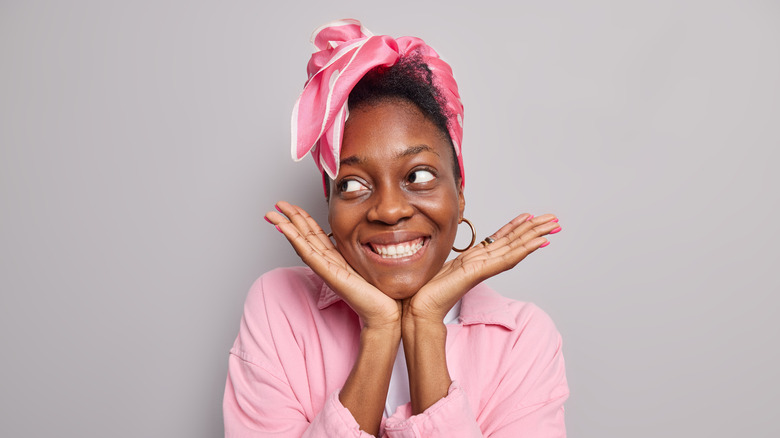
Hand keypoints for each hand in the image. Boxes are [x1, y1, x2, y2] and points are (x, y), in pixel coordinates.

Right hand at [265, 201, 400, 329]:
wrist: (385, 313)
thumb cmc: (381, 294)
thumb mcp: (370, 265)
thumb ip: (365, 252)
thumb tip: (375, 236)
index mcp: (337, 260)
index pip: (316, 235)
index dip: (303, 220)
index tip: (292, 206)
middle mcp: (329, 263)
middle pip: (305, 236)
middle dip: (290, 219)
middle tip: (276, 204)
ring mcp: (327, 269)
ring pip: (302, 243)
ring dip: (286, 227)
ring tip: (272, 214)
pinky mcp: (330, 275)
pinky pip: (309, 254)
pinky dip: (295, 240)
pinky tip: (285, 228)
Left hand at [405, 213, 560, 321]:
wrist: (418, 308)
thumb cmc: (425, 290)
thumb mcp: (439, 266)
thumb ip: (450, 260)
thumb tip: (447, 256)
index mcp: (474, 259)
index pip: (500, 240)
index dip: (517, 228)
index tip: (530, 216)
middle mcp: (481, 262)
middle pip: (513, 242)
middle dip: (534, 230)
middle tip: (554, 220)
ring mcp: (482, 268)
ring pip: (514, 249)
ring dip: (534, 237)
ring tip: (552, 227)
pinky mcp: (477, 273)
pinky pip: (504, 260)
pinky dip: (522, 250)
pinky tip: (537, 243)